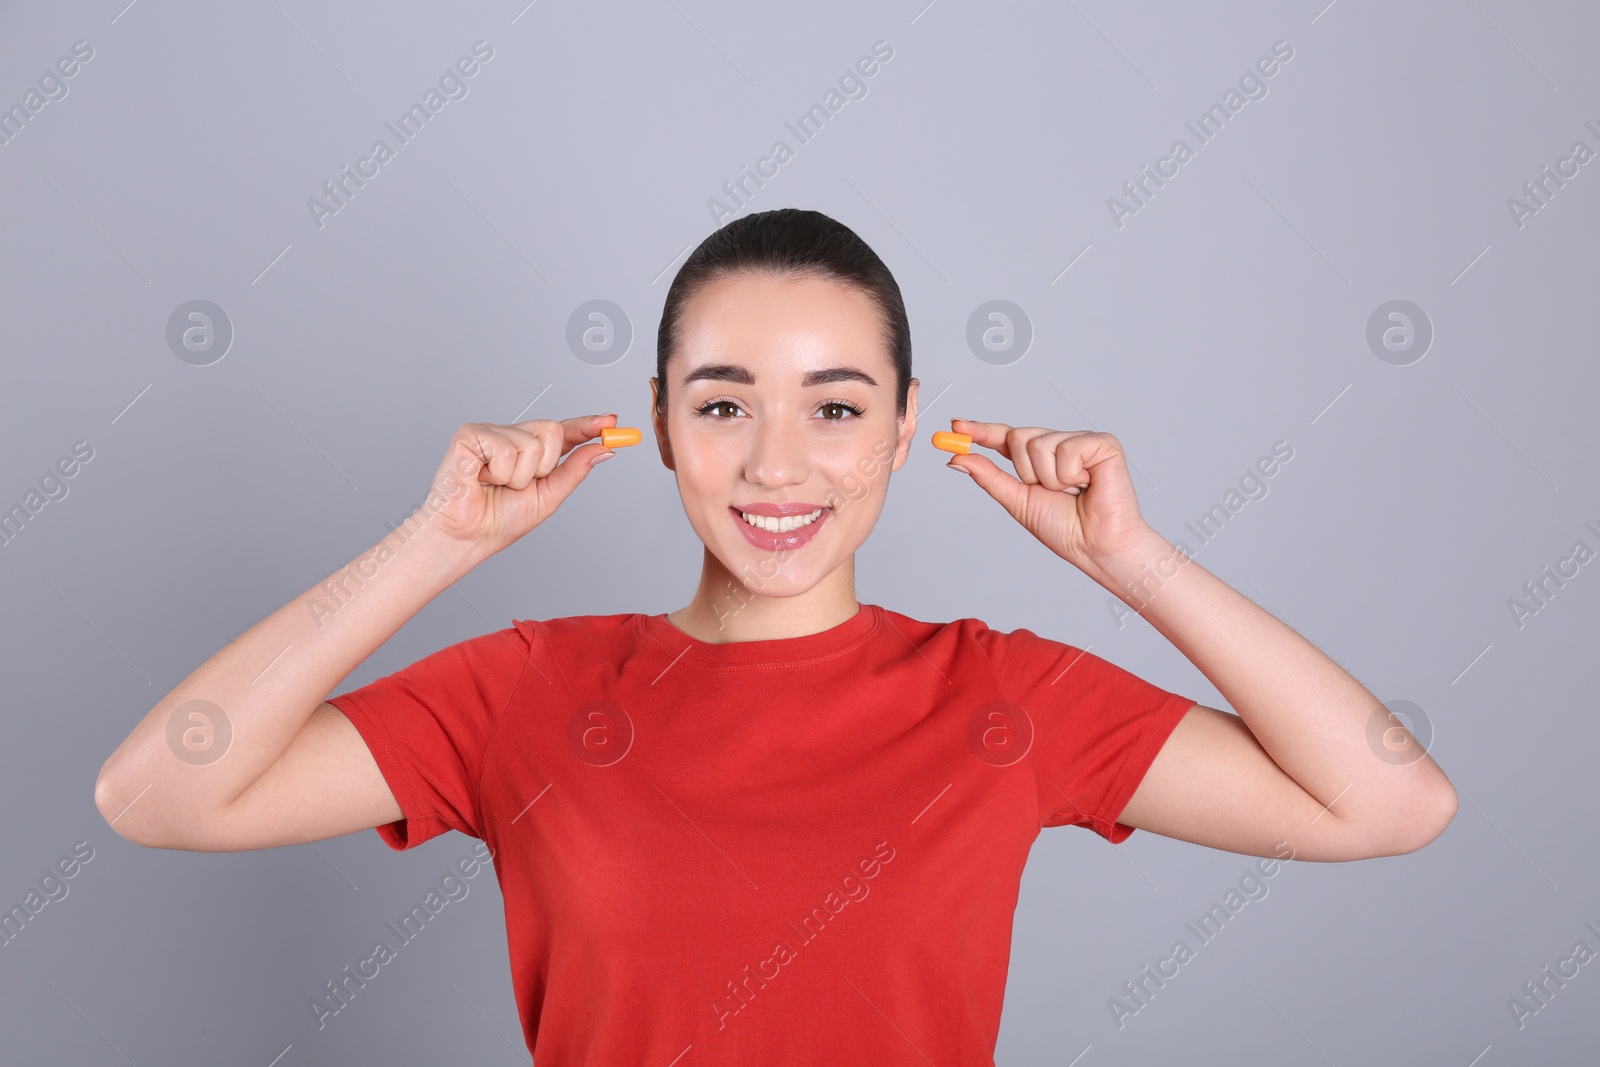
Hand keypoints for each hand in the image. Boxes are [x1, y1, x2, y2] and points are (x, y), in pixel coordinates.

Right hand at [421, 415, 617, 556]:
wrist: (467, 536)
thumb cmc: (499, 519)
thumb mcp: (549, 496)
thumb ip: (576, 469)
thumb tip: (603, 449)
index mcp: (532, 452)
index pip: (565, 432)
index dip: (588, 425)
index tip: (611, 421)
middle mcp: (513, 436)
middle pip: (552, 429)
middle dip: (544, 466)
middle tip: (519, 484)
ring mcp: (492, 432)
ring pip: (531, 443)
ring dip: (518, 476)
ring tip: (496, 484)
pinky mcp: (471, 434)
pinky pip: (505, 447)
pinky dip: (498, 472)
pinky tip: (481, 477)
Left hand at [944, 418, 1151, 569]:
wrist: (1096, 546)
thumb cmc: (1065, 528)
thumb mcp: (1017, 500)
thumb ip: (989, 477)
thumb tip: (957, 459)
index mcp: (1039, 459)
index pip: (1006, 437)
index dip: (982, 431)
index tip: (956, 424)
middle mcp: (1058, 444)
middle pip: (1018, 436)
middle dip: (1026, 471)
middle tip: (1049, 492)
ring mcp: (1080, 441)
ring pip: (1039, 444)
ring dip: (1050, 478)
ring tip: (1072, 492)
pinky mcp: (1102, 443)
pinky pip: (1067, 448)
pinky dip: (1071, 474)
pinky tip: (1087, 484)